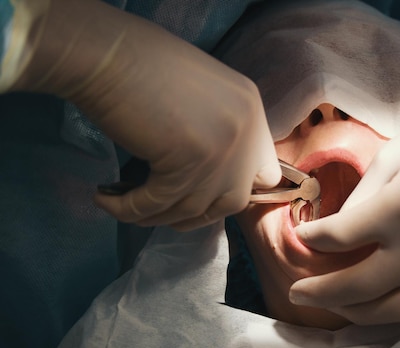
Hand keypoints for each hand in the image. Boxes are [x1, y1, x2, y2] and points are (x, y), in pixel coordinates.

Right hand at [10, 0, 280, 229]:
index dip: (234, 191)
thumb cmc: (144, 66)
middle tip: (162, 209)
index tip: (202, 194)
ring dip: (155, 215)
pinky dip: (129, 209)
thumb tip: (210, 179)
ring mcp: (222, 150)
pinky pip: (157, 204)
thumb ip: (219, 132)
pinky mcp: (187, 164)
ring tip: (125, 205)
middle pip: (233, 202)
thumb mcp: (203, 98)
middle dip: (197, 214)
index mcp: (252, 112)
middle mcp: (246, 132)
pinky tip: (107, 200)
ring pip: (192, 209)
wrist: (109, 52)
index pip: (265, 175)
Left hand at [289, 75, 399, 324]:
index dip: (312, 239)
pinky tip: (376, 301)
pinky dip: (394, 309)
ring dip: (354, 313)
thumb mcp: (396, 153)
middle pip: (359, 287)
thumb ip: (363, 199)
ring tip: (332, 305)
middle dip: (319, 292)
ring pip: (394, 311)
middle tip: (296, 292)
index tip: (301, 237)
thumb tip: (333, 234)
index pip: (339, 238)